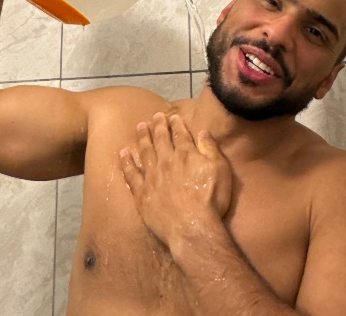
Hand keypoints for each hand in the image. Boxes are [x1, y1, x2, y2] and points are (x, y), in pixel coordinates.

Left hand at [120, 113, 231, 246]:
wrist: (192, 229)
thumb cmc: (211, 201)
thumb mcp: (221, 171)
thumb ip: (211, 149)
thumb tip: (203, 132)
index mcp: (186, 155)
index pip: (180, 135)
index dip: (176, 124)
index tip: (172, 116)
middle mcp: (166, 162)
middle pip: (160, 140)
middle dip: (158, 126)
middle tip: (154, 116)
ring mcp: (152, 177)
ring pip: (144, 152)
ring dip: (142, 138)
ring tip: (139, 127)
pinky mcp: (142, 193)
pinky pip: (131, 174)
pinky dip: (127, 162)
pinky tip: (123, 153)